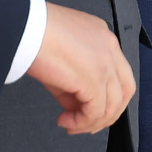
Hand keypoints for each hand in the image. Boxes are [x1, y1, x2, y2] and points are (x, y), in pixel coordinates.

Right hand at [27, 3, 134, 133]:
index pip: (117, 74)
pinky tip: (66, 121)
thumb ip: (74, 83)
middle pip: (125, 90)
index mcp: (103, 39)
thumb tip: (75, 107)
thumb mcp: (61, 59)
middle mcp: (110, 49)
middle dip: (108, 113)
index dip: (105, 97)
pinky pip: (96, 112)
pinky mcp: (95, 78)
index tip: (85, 109)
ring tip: (71, 125)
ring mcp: (106, 63)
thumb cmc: (34, 34)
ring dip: (92, 122)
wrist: (25, 27)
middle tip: (86, 124)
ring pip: (114, 105)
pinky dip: (82, 123)